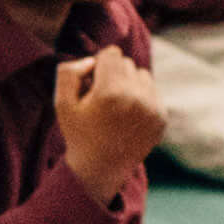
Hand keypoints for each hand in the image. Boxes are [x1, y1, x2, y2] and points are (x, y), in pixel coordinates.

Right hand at [51, 53, 164, 192]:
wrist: (100, 169)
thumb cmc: (78, 133)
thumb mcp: (61, 102)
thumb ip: (69, 72)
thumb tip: (92, 61)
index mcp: (110, 92)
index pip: (112, 53)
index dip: (98, 65)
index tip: (92, 84)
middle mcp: (135, 98)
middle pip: (127, 63)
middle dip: (113, 75)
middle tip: (101, 100)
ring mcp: (152, 109)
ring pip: (142, 75)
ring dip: (129, 84)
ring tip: (116, 107)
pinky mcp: (162, 118)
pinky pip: (152, 92)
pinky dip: (141, 98)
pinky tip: (127, 117)